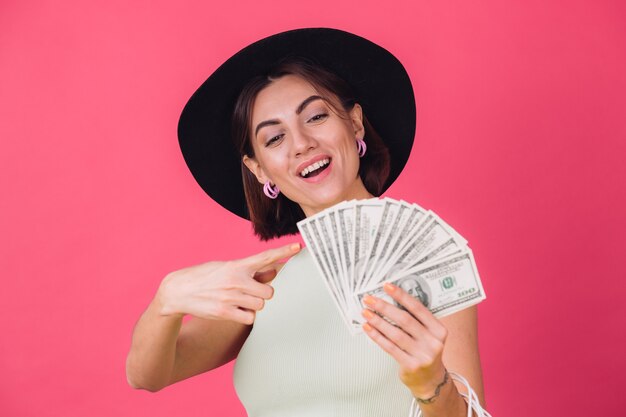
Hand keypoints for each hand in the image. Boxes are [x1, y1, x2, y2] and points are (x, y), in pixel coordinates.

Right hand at [157, 243, 300, 324]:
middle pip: (269, 291)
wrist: (177, 291)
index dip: (283, 252)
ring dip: (255, 304)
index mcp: (236, 265)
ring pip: (261, 305)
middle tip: (251, 292)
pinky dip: (246, 316)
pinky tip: (236, 310)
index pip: (265, 257)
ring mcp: (231, 297)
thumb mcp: (226, 268)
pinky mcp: (225, 312)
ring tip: (240, 300)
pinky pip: (250, 318)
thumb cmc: (205, 277)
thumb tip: (275, 272)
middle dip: (264, 293)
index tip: (298, 247)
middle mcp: (236, 280)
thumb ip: (251, 271)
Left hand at [361, 282, 448, 396]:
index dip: (401, 296)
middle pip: (405, 320)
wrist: (431, 379)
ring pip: (395, 334)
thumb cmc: (425, 350)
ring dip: (377, 321)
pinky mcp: (411, 365)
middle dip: (384, 307)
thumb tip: (389, 300)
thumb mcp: (428, 334)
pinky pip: (390, 347)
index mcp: (439, 330)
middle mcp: (433, 342)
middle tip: (370, 299)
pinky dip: (377, 336)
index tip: (387, 286)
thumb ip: (415, 320)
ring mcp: (423, 355)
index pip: (418, 308)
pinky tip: (368, 328)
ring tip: (366, 312)